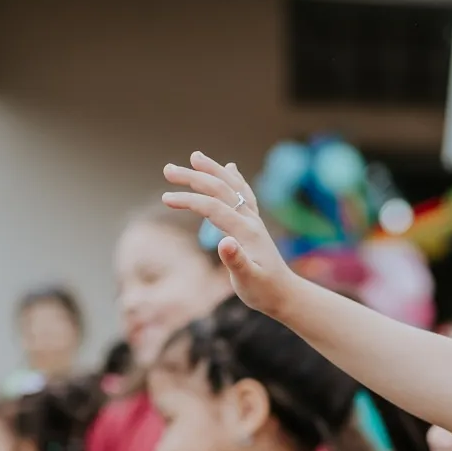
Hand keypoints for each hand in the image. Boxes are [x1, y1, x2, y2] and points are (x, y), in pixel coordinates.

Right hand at [161, 152, 295, 312]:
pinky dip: (234, 180)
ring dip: (212, 170)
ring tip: (194, 156)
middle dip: (194, 177)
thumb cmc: (264, 291)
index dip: (189, 201)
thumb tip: (224, 242)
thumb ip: (236, 261)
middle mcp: (250, 220)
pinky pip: (243, 194)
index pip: (213, 208)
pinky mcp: (254, 224)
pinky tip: (231, 169)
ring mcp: (253, 220)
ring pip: (232, 187)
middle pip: (220, 190)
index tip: (166, 198)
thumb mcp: (248, 281)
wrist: (286, 294)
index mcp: (246, 231)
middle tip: (167, 169)